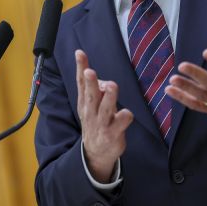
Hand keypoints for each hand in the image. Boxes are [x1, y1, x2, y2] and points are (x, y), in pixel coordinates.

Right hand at [75, 49, 133, 181]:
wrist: (96, 152)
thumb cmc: (95, 121)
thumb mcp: (89, 105)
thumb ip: (93, 88)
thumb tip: (93, 73)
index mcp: (85, 102)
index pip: (81, 82)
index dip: (81, 67)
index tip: (79, 52)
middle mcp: (91, 111)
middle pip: (91, 94)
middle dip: (91, 83)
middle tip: (90, 71)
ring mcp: (101, 123)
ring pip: (106, 108)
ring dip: (109, 97)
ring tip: (112, 86)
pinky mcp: (113, 133)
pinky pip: (121, 122)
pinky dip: (125, 116)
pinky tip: (126, 114)